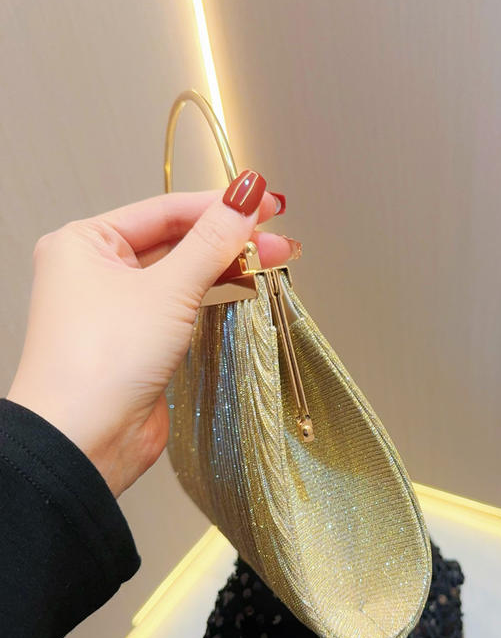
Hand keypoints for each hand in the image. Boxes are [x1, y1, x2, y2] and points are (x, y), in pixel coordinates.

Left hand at [7, 178, 300, 496]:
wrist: (84, 441)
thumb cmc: (97, 364)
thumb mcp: (166, 289)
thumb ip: (212, 241)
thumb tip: (244, 196)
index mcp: (86, 243)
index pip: (166, 209)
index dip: (220, 205)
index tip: (263, 203)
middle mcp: (98, 272)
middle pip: (178, 240)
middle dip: (230, 238)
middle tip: (278, 237)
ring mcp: (120, 309)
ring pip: (183, 275)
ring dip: (227, 266)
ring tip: (273, 260)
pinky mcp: (140, 342)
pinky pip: (183, 307)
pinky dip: (214, 296)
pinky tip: (245, 287)